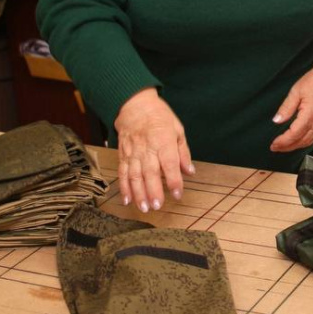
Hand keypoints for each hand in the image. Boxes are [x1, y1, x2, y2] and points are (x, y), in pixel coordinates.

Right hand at [113, 88, 193, 212]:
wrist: (135, 105)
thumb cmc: (159, 117)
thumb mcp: (177, 129)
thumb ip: (183, 152)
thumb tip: (190, 171)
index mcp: (163, 141)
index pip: (169, 164)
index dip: (173, 180)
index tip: (177, 194)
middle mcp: (147, 148)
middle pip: (150, 172)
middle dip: (153, 191)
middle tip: (157, 206)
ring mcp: (133, 152)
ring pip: (134, 176)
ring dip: (139, 193)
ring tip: (144, 208)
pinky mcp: (123, 155)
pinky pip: (122, 173)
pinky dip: (124, 187)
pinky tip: (127, 200)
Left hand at [270, 61, 312, 152]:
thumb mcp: (296, 91)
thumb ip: (286, 108)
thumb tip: (277, 120)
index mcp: (310, 115)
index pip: (293, 135)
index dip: (282, 142)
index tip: (273, 144)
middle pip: (301, 142)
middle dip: (287, 147)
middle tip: (275, 147)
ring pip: (308, 142)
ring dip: (295, 146)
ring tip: (283, 146)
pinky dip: (304, 141)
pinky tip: (297, 140)